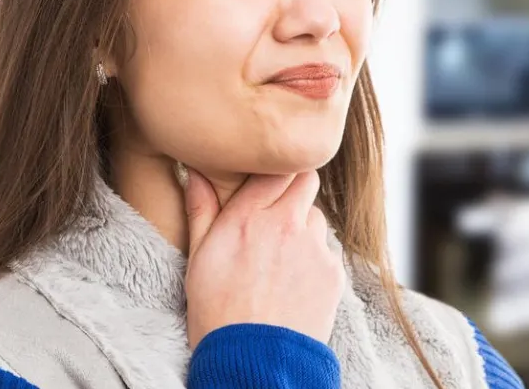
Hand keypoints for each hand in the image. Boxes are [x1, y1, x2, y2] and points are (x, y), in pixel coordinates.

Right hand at [182, 168, 344, 349]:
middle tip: (278, 213)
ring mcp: (314, 248)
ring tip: (281, 259)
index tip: (265, 184)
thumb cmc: (217, 312)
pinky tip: (293, 283)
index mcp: (248, 217)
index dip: (274, 171)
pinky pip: (327, 251)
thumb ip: (201, 209)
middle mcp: (286, 224)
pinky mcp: (333, 273)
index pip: (277, 167)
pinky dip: (314, 260)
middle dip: (294, 189)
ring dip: (304, 227)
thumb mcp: (198, 258)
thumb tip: (195, 171)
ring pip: (317, 218)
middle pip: (306, 180)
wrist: (253, 362)